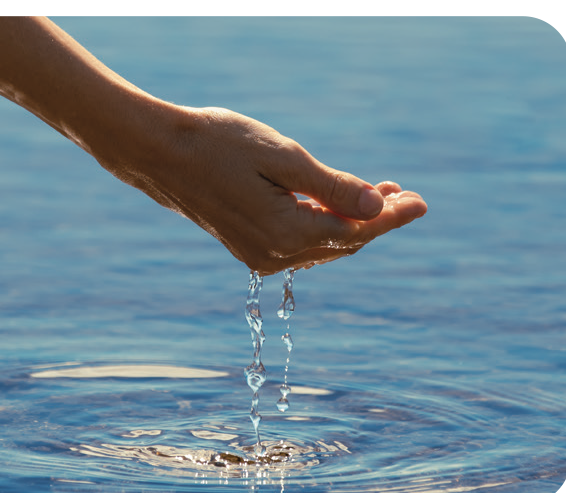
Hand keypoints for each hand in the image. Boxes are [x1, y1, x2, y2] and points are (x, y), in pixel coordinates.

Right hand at [127, 107, 427, 275]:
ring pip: (322, 245)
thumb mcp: (284, 158)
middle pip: (343, 244)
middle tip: (404, 194)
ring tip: (377, 194)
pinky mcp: (248, 248)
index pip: (356, 232)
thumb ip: (333, 188)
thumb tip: (378, 211)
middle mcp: (273, 256)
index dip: (392, 217)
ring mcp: (258, 256)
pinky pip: (299, 244)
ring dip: (351, 222)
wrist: (161, 153)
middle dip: (376, 220)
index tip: (422, 203)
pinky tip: (334, 205)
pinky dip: (323, 225)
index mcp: (285, 234)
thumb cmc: (220, 144)